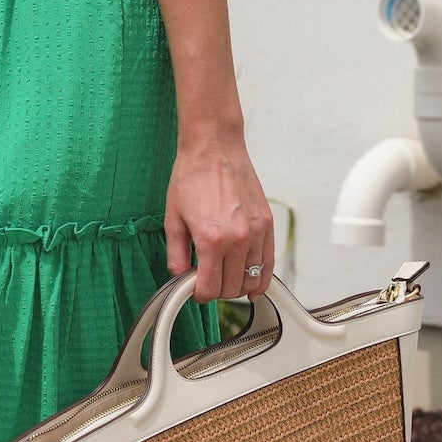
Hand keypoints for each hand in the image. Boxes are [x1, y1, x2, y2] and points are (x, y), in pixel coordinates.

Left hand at [164, 126, 274, 301]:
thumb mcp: (172, 219)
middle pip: (232, 287)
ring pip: (252, 279)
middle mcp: (238, 239)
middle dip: (217, 291)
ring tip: (224, 278)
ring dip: (237, 285)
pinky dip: (261, 278)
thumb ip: (175, 254)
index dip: (199, 295)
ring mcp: (256, 232)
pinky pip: (269, 263)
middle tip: (206, 281)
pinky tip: (252, 285)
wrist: (214, 147)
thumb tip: (180, 277)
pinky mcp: (267, 224)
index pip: (210, 288)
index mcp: (211, 239)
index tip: (194, 290)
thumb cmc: (191, 177)